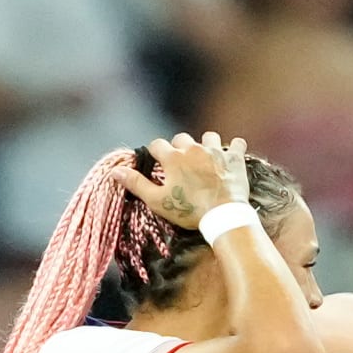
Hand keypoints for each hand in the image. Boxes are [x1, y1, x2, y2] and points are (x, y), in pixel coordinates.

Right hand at [111, 131, 249, 228]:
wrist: (224, 215)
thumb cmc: (189, 210)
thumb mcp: (158, 201)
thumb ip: (136, 184)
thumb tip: (115, 171)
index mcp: (172, 157)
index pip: (157, 144)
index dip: (156, 153)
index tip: (159, 164)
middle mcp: (193, 148)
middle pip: (181, 138)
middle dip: (179, 148)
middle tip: (182, 164)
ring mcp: (215, 151)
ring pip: (208, 136)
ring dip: (205, 144)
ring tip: (206, 159)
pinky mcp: (235, 158)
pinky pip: (237, 143)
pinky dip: (234, 149)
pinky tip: (231, 156)